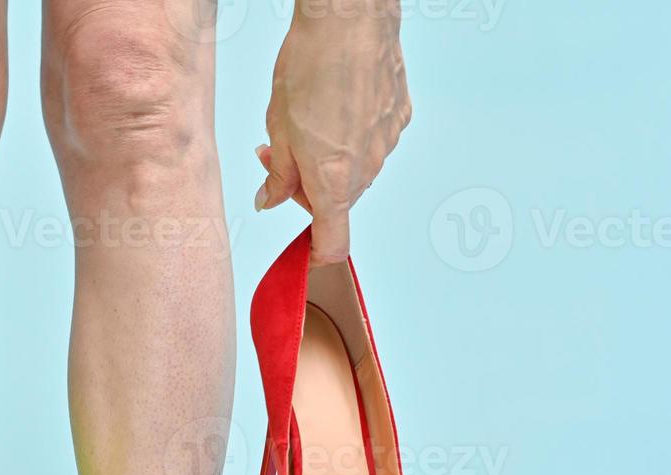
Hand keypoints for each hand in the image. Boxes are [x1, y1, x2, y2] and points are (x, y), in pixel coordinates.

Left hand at [256, 1, 411, 264]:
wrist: (351, 18)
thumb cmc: (311, 66)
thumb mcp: (278, 128)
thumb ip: (277, 175)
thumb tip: (270, 200)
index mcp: (333, 181)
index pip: (333, 243)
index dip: (316, 254)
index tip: (303, 252)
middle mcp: (368, 168)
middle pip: (337, 200)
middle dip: (306, 188)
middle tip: (277, 158)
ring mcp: (389, 142)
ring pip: (354, 169)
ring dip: (328, 160)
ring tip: (302, 122)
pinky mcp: (401, 115)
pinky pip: (372, 141)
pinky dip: (351, 135)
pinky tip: (335, 102)